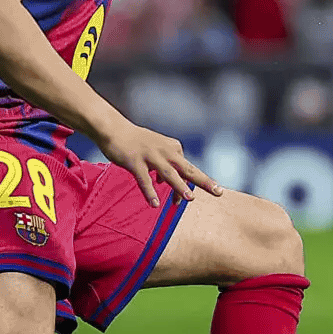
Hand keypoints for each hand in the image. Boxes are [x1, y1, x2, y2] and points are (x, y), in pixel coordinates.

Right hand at [96, 121, 223, 204]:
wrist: (114, 129)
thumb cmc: (136, 142)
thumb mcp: (156, 151)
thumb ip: (163, 165)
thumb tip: (165, 182)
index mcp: (172, 148)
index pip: (187, 169)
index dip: (188, 186)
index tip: (185, 199)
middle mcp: (165, 151)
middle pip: (188, 169)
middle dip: (204, 181)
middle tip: (219, 192)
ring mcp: (150, 156)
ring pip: (168, 173)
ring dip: (179, 186)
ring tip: (189, 198)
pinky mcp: (134, 161)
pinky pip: (143, 179)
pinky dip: (150, 191)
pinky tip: (155, 204)